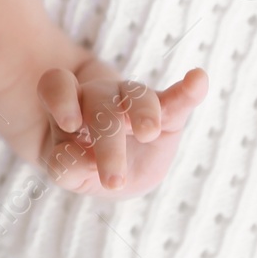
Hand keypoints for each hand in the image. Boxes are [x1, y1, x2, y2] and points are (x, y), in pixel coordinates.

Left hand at [37, 66, 207, 195]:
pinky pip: (176, 100)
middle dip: (108, 142)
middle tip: (113, 179)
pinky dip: (188, 91)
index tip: (69, 124)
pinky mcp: (166, 115)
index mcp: (68, 105)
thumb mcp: (67, 170)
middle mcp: (99, 97)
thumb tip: (83, 159)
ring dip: (143, 114)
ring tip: (148, 133)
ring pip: (137, 97)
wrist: (109, 167)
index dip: (61, 99)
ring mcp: (131, 103)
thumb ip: (67, 167)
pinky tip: (198, 78)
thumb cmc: (80, 161)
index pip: (57, 85)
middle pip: (101, 104)